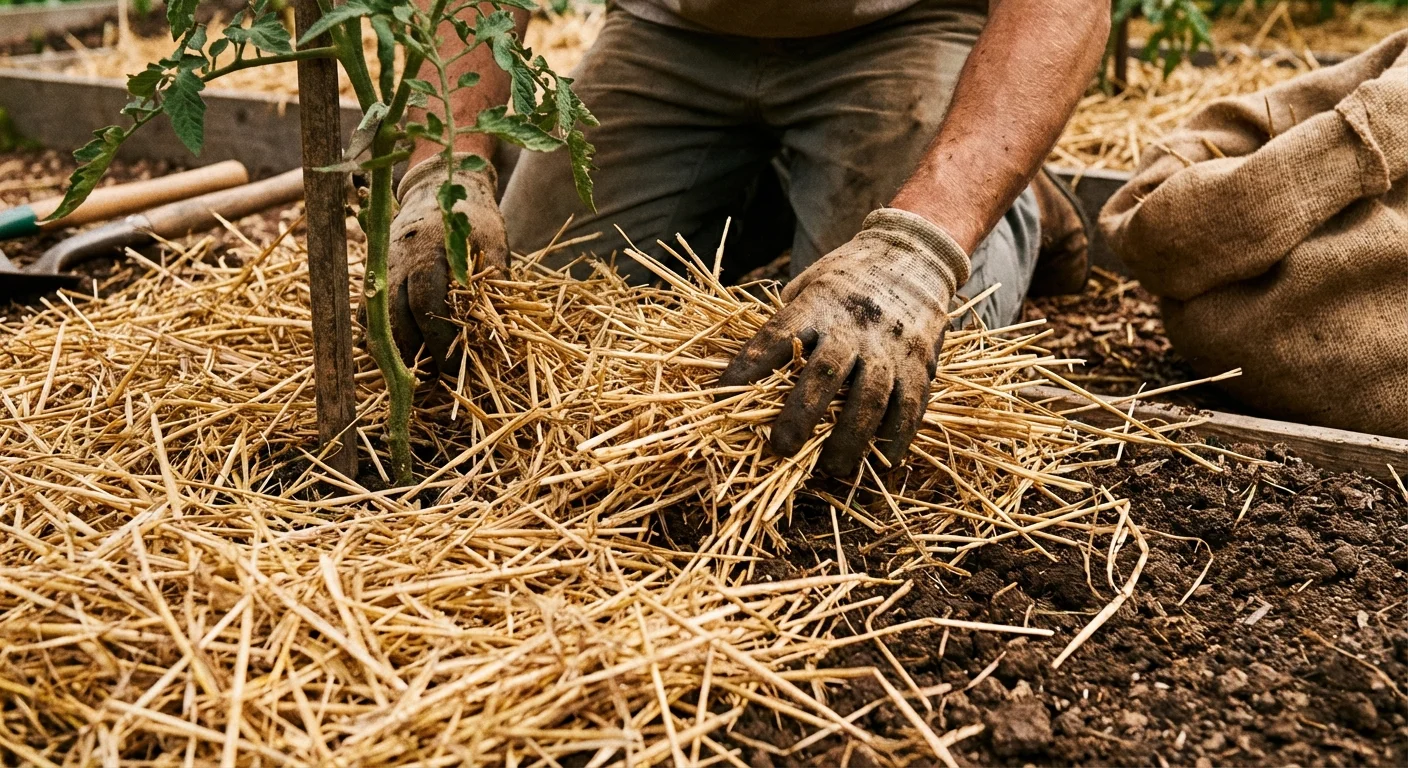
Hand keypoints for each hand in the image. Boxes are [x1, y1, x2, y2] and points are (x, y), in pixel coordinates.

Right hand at [383, 154, 507, 371]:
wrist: (435, 186)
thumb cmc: (470, 216)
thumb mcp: (493, 242)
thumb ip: (495, 281)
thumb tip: (498, 328)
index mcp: (427, 249)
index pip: (427, 303)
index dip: (440, 339)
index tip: (454, 366)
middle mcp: (396, 259)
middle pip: (395, 318)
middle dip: (415, 354)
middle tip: (435, 380)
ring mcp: (380, 266)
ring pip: (376, 318)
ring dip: (395, 350)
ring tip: (416, 374)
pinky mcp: (373, 273)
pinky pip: (367, 312)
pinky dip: (380, 335)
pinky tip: (399, 355)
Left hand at [719, 208, 969, 476]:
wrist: (916, 254)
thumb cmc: (851, 274)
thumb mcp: (812, 282)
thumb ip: (788, 321)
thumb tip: (750, 364)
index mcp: (820, 304)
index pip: (776, 337)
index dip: (748, 366)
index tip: (721, 394)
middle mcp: (855, 327)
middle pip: (824, 375)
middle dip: (800, 416)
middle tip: (780, 448)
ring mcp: (891, 348)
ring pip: (870, 400)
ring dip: (850, 440)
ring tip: (832, 470)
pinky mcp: (920, 365)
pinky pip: (910, 407)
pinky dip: (895, 439)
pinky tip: (880, 463)